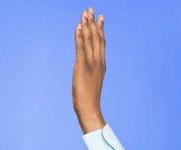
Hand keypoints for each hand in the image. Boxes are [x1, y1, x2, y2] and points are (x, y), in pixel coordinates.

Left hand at [72, 7, 106, 132]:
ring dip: (86, 25)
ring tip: (85, 13)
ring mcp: (91, 64)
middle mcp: (98, 61)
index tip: (99, 17)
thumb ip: (91, 73)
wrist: (90, 109)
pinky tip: (78, 27)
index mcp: (101, 64)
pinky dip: (79, 37)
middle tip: (90, 9)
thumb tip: (86, 69)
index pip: (101, 43)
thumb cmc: (89, 100)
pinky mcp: (82, 67)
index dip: (100, 29)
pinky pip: (80, 48)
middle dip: (93, 22)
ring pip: (89, 40)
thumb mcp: (92, 82)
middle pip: (96, 38)